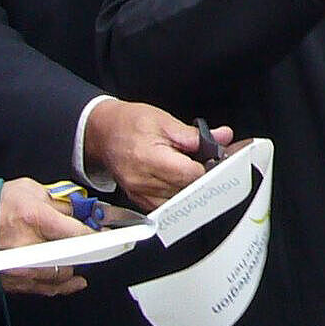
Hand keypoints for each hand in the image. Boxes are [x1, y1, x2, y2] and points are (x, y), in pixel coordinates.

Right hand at [0, 178, 89, 296]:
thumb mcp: (30, 190)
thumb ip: (59, 202)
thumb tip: (82, 211)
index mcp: (34, 218)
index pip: (77, 233)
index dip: (97, 236)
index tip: (110, 236)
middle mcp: (28, 246)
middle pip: (73, 256)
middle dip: (88, 251)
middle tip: (97, 245)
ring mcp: (22, 268)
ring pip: (62, 275)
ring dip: (76, 267)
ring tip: (83, 258)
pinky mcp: (16, 282)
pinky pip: (48, 289)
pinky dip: (63, 285)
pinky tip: (75, 279)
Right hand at [84, 100, 229, 207]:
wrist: (103, 133)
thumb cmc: (129, 123)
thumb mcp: (163, 121)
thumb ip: (194, 134)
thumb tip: (221, 137)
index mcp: (149, 160)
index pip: (191, 175)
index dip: (207, 166)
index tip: (212, 157)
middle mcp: (142, 182)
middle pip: (187, 188)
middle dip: (199, 175)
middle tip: (201, 160)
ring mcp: (140, 194)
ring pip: (179, 198)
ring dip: (188, 185)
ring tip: (184, 166)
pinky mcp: (139, 201)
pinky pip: (167, 204)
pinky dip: (176, 192)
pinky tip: (175, 178)